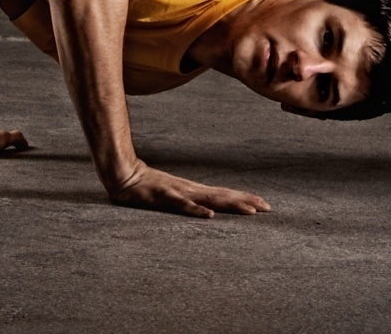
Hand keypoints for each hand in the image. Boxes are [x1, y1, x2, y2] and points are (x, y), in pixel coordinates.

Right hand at [108, 161, 269, 218]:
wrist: (123, 175)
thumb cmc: (148, 187)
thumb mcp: (172, 194)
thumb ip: (187, 200)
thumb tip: (205, 208)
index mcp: (192, 190)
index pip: (223, 194)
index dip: (243, 198)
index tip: (264, 205)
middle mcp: (189, 189)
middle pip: (221, 196)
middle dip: (244, 201)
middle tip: (267, 207)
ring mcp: (177, 192)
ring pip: (208, 199)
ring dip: (229, 205)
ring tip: (249, 211)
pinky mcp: (163, 196)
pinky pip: (182, 205)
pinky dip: (196, 210)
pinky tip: (208, 215)